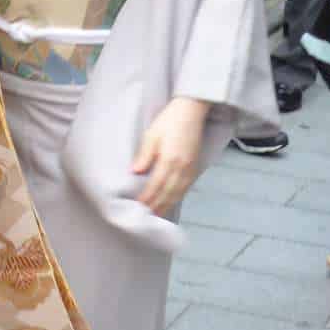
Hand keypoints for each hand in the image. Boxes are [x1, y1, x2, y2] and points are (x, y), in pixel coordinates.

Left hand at [132, 97, 209, 215]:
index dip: (147, 198)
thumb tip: (135, 172)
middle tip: (146, 218)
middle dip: (157, 206)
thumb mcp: (152, 135)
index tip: (138, 207)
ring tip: (158, 215)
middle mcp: (181, 167)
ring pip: (178, 192)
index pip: (156, 185)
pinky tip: (172, 201)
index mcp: (169, 159)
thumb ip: (144, 155)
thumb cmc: (169, 121)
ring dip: (168, 205)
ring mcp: (190, 168)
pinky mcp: (194, 166)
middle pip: (168, 193)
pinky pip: (186, 187)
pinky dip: (178, 197)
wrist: (191, 111)